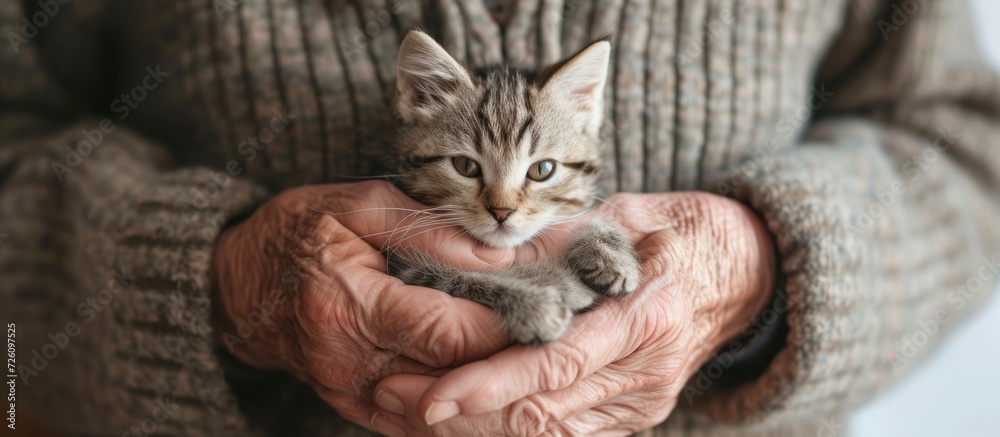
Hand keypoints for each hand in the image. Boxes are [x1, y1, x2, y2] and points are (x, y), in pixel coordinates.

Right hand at [209, 181, 543, 425]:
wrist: (234, 284)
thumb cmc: (298, 232)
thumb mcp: (358, 205)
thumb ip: (429, 230)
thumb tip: (498, 255)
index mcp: (347, 303)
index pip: (443, 331)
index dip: (501, 328)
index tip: (546, 313)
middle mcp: (346, 359)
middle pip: (448, 375)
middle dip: (506, 358)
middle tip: (552, 336)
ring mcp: (346, 390)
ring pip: (438, 407)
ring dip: (487, 388)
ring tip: (530, 361)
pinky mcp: (349, 405)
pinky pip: (414, 420)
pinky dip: (454, 407)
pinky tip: (487, 386)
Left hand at [358, 192, 776, 435]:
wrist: (746, 273)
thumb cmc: (679, 233)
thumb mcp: (623, 218)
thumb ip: (556, 244)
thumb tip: (482, 257)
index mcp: (645, 316)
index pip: (555, 364)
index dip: (490, 386)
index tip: (430, 397)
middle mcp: (645, 371)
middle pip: (542, 412)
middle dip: (462, 416)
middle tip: (392, 400)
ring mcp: (643, 401)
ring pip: (549, 433)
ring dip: (476, 429)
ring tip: (407, 411)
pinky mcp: (635, 414)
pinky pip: (566, 434)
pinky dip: (510, 430)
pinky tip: (461, 420)